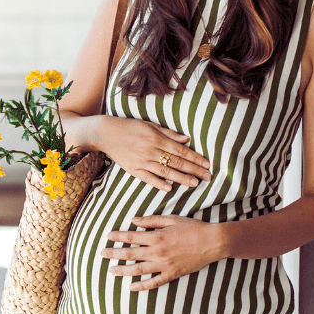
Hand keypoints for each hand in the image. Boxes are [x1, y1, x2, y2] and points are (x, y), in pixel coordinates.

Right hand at [96, 116, 211, 191]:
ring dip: (181, 178)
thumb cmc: (129, 127)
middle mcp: (151, 150)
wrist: (106, 134)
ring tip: (194, 184)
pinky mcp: (133, 169)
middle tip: (208, 177)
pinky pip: (148, 178)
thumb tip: (186, 140)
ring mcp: (142, 161)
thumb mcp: (150, 125)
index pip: (181, 150)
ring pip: (165, 171)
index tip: (207, 164)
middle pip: (177, 162)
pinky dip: (158, 183)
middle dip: (194, 170)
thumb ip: (169, 133)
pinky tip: (169, 188)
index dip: (195, 158)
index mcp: (157, 138)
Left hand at [102, 215, 225, 290]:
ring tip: (111, 271)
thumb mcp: (171, 219)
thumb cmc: (193, 228)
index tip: (108, 236)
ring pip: (138, 270)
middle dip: (114, 254)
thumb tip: (133, 220)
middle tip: (101, 254)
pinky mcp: (172, 274)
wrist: (213, 242)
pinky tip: (131, 287)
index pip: (131, 237)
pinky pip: (154, 282)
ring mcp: (164, 265)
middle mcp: (157, 252)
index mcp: (156, 236)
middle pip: (130, 254)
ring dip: (123, 270)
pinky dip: (142, 286)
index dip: (118, 236)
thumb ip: (151, 220)